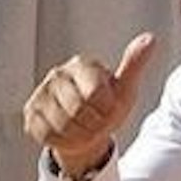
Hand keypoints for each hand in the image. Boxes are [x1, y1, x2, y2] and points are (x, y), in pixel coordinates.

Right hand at [24, 33, 155, 179]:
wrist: (87, 130)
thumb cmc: (108, 105)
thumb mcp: (125, 88)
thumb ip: (134, 64)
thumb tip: (150, 38)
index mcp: (82, 65)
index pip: (95, 93)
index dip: (107, 110)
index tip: (109, 109)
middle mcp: (57, 74)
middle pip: (77, 111)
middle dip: (93, 124)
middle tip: (97, 122)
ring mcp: (40, 93)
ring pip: (61, 125)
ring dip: (79, 135)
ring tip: (84, 128)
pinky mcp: (30, 113)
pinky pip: (47, 135)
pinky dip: (63, 142)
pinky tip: (69, 134)